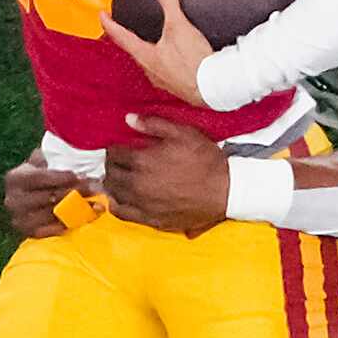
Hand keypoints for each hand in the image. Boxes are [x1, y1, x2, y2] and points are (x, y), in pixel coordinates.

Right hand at [3, 149, 94, 238]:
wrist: (36, 195)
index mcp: (15, 178)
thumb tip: (78, 154)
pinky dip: (68, 223)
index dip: (60, 177)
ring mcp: (19, 219)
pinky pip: (51, 230)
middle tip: (93, 188)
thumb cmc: (45, 173)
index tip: (78, 175)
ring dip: (77, 209)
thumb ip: (56, 157)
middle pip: (48, 197)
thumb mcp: (46, 160)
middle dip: (74, 192)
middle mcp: (12, 200)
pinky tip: (82, 216)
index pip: (39, 178)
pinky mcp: (29, 233)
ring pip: (53, 214)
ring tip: (95, 203)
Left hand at [98, 0, 212, 107]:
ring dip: (151, 51)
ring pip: (151, 63)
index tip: (102, 15)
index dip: (109, 24)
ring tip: (155, 41)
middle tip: (127, 28)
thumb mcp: (179, 26)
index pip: (120, 36)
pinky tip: (178, 57)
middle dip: (130, 38)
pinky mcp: (179, 86)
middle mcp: (151, 70)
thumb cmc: (193, 62)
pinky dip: (168, 61)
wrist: (214, 87)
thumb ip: (169, 2)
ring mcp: (164, 80)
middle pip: (135, 51)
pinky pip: (167, 70)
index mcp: (145, 55)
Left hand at [102, 114, 228, 235]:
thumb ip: (153, 125)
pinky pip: (123, 213)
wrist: (225, 190)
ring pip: (114, 193)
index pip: (114, 154)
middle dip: (112, 166)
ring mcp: (143, 204)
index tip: (119, 148)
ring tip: (118, 179)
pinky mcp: (151, 219)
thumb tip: (128, 119)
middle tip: (118, 162)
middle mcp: (137, 184)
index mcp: (142, 161)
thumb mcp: (183, 133)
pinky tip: (120, 200)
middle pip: (111, 174)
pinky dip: (117, 205)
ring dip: (112, 184)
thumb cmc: (206, 160)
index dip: (114, 149)